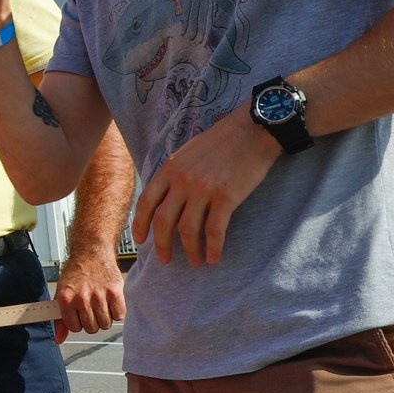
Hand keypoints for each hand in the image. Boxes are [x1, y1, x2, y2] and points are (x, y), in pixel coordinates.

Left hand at [53, 251, 125, 340]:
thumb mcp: (61, 294)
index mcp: (66, 299)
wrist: (91, 252)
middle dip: (92, 321)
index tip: (79, 314)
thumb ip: (60, 319)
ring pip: (105, 324)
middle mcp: (82, 298)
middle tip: (92, 308)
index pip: (74, 328)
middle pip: (91, 328)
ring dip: (105, 318)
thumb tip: (58, 340)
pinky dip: (117, 312)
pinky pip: (119, 315)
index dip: (78, 323)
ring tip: (101, 304)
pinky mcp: (115, 291)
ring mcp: (99, 295)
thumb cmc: (76, 274)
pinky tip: (111, 302)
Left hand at [132, 108, 280, 265]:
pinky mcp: (226, 197)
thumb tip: (167, 196)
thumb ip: (175, 174)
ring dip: (190, 251)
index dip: (141, 224)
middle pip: (163, 221)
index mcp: (170, 169)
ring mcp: (203, 189)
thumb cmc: (222, 141)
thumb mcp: (188, 152)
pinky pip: (215, 230)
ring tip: (196, 262)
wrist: (253, 130)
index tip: (141, 240)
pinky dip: (213, 248)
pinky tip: (214, 258)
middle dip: (162, 245)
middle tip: (165, 260)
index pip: (146, 201)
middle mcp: (182, 181)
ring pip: (188, 230)